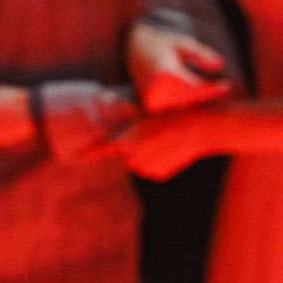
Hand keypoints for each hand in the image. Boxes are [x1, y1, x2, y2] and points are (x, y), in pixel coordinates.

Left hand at [94, 104, 223, 179]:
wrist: (205, 127)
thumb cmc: (176, 112)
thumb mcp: (149, 109)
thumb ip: (127, 114)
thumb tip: (109, 107)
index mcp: (131, 139)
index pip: (103, 149)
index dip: (89, 154)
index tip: (78, 158)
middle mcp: (136, 157)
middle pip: (125, 154)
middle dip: (133, 145)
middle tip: (150, 130)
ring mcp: (148, 168)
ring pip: (139, 162)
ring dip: (147, 152)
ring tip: (163, 136)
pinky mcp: (160, 175)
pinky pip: (153, 169)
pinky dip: (159, 160)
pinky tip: (171, 147)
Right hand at [126, 22, 230, 111]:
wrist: (133, 50)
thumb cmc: (162, 45)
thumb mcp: (182, 43)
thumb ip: (200, 53)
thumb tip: (220, 64)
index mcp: (163, 73)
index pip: (192, 88)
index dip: (211, 89)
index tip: (226, 86)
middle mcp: (155, 90)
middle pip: (189, 99)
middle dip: (206, 94)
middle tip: (223, 88)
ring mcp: (152, 100)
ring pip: (183, 104)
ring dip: (198, 99)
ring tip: (213, 90)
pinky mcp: (151, 106)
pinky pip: (174, 106)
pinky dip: (187, 101)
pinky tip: (198, 95)